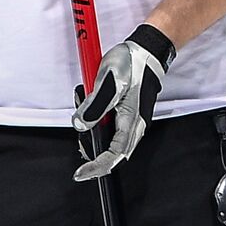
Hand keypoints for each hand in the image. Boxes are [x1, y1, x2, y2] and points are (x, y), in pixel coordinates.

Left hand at [70, 23, 175, 180]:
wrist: (146, 51)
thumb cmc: (132, 64)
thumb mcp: (110, 82)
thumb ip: (95, 105)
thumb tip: (80, 125)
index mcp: (131, 121)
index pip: (114, 155)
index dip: (97, 167)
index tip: (80, 174)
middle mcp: (133, 126)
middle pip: (112, 152)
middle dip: (92, 148)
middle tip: (79, 129)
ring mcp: (130, 120)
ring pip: (109, 139)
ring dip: (92, 128)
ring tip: (85, 102)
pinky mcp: (126, 113)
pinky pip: (109, 126)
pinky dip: (95, 118)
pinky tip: (91, 100)